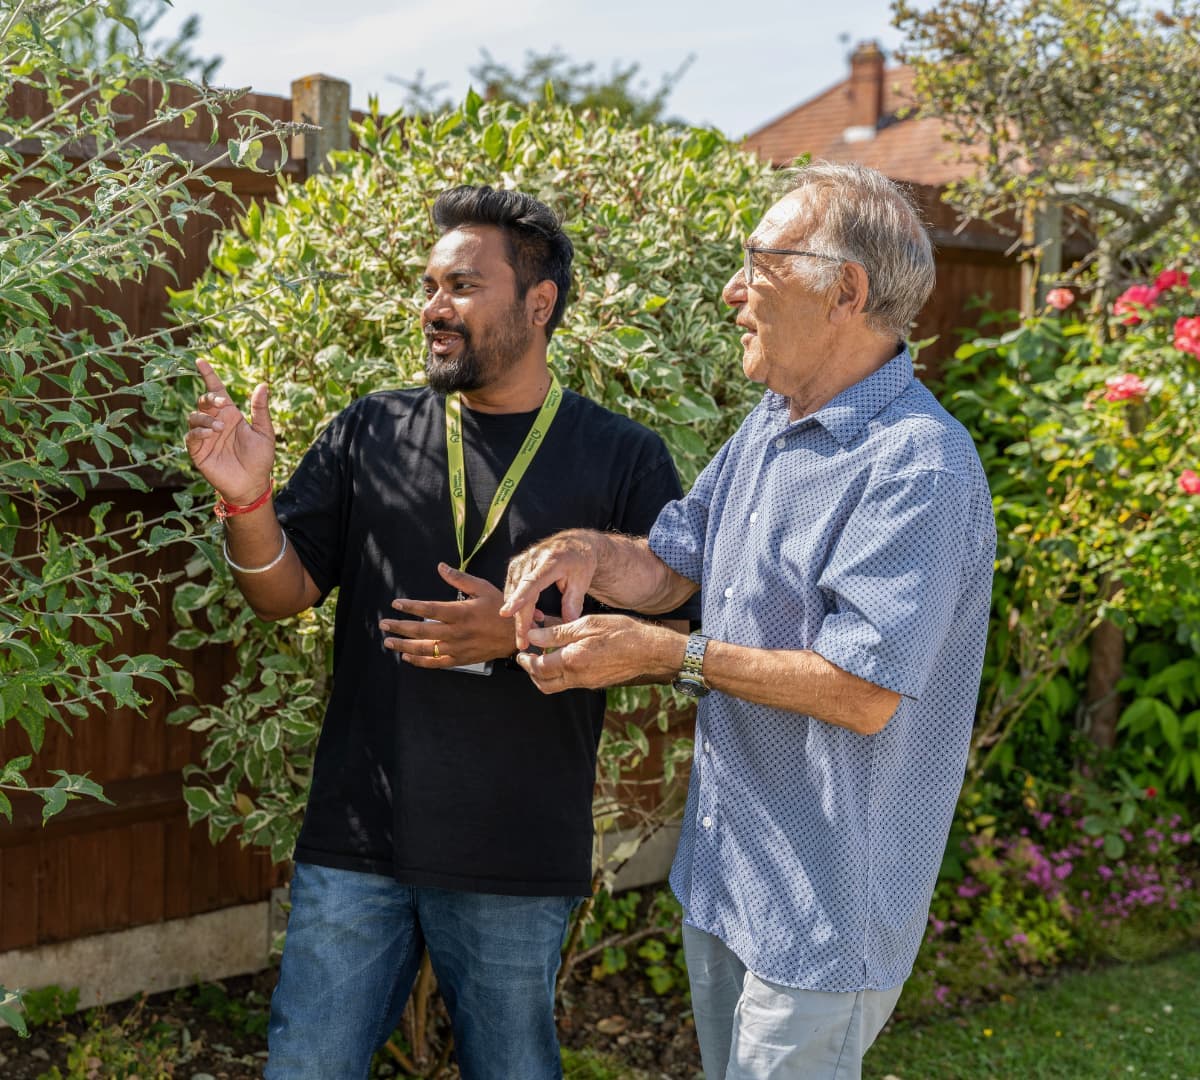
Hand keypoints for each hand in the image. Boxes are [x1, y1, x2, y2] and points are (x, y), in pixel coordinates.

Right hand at [184, 358, 274, 504]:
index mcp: (231, 415)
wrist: (252, 484)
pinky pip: (191, 436)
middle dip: (209, 397)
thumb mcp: (264, 432)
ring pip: (194, 416)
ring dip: (205, 417)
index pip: (216, 391)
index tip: (200, 361)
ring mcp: (206, 436)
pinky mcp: (198, 451)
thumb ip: (260, 410)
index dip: (208, 375)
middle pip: (203, 401)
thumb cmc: (260, 459)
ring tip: (220, 428)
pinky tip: (210, 433)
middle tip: (222, 403)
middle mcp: (216, 422)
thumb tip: (263, 385)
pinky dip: (199, 431)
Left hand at [380, 563, 515, 668]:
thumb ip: (460, 579)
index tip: (396, 604)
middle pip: (421, 631)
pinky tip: (407, 657)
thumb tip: (440, 567)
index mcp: (460, 613)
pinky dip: (419, 661)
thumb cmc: (500, 609)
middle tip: (384, 624)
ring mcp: (457, 648)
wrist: (516, 635)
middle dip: (399, 627)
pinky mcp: (460, 659)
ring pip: (424, 649)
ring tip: (389, 641)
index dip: (410, 607)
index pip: (429, 609)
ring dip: (404, 646)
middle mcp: (456, 632)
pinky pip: (435, 663)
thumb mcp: (483, 588)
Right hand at [501, 530, 601, 649]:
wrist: (575, 544)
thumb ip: (573, 603)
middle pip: (519, 593)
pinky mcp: (516, 566)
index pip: (530, 582)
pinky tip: (533, 613)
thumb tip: (568, 625)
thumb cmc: (580, 561)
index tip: (506, 613)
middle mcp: (532, 559)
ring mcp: (522, 561)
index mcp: (550, 561)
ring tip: (535, 626)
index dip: (518, 599)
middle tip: (523, 641)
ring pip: (512, 593)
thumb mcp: (582, 581)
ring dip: (520, 614)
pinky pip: (512, 589)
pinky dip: (519, 604)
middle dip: (520, 620)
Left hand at [516, 614, 681, 693]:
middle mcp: (577, 677)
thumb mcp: (587, 624)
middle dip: (531, 673)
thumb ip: (558, 632)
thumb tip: (533, 636)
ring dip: (545, 675)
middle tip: (526, 659)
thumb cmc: (620, 632)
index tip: (522, 653)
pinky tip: (564, 658)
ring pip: (557, 686)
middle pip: (544, 683)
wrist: (648, 650)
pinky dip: (561, 674)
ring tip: (543, 658)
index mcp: (572, 660)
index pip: (539, 667)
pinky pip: (571, 683)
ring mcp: (587, 682)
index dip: (526, 661)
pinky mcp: (596, 683)